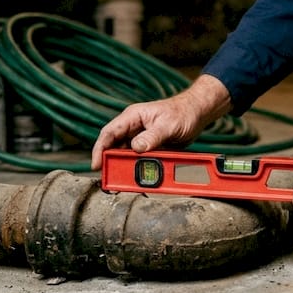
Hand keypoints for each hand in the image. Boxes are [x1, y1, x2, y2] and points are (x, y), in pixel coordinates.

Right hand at [91, 74, 231, 169]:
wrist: (197, 114)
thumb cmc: (182, 112)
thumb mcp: (168, 124)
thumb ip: (152, 136)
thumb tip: (136, 148)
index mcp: (133, 116)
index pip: (109, 132)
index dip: (99, 149)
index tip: (96, 164)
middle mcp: (133, 127)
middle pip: (114, 146)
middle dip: (110, 162)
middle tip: (109, 178)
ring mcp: (140, 137)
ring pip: (126, 155)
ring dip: (124, 166)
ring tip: (123, 180)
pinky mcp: (149, 146)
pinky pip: (139, 159)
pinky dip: (137, 167)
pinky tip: (138, 176)